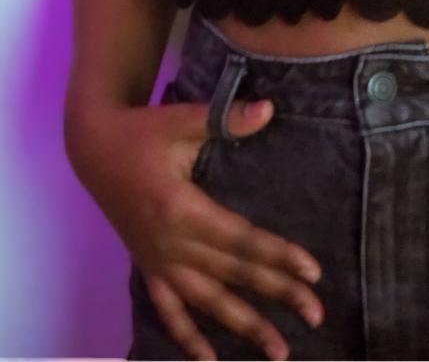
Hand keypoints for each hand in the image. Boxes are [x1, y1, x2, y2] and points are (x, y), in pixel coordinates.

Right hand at [66, 93, 323, 360]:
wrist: (94, 148)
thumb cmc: (143, 132)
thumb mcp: (182, 119)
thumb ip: (225, 119)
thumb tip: (268, 110)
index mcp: (180, 208)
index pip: (239, 239)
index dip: (277, 255)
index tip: (312, 272)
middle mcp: (170, 244)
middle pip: (232, 274)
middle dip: (277, 293)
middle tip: (316, 313)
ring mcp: (157, 261)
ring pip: (206, 302)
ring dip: (244, 326)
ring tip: (280, 351)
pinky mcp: (147, 268)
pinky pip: (168, 311)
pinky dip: (188, 338)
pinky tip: (210, 361)